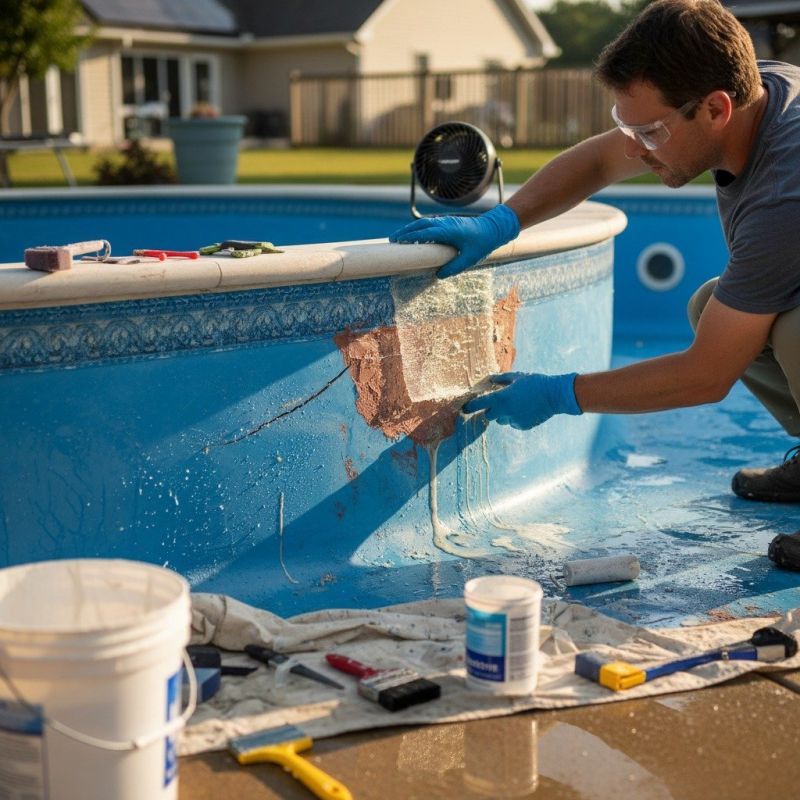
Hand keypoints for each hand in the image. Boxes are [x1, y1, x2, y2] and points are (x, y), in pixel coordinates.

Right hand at [388, 204, 519, 277]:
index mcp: (448, 231)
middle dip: (405, 231)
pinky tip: (416, 235)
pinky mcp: (449, 222)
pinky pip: (430, 223)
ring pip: (424, 222)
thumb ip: (453, 268)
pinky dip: (420, 228)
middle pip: (420, 225)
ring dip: (411, 228)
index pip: (424, 233)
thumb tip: (438, 275)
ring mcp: (447, 221)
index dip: (410, 237)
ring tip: (400, 237)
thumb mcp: (469, 259)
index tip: (398, 242)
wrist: (494, 228)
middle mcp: (445, 224)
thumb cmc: (482, 244)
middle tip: (393, 240)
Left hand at [463, 372, 581, 429]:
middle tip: (500, 403)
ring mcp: (514, 420)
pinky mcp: (522, 426)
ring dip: (504, 415)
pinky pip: (514, 424)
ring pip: (501, 420)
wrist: (555, 395)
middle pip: (489, 415)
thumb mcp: (517, 377)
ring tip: (518, 405)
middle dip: (491, 410)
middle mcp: (505, 411)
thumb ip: (501, 379)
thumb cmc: (535, 382)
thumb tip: (489, 379)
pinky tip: (526, 410)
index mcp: (501, 397)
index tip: (464, 408)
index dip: (470, 407)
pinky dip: (516, 419)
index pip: (479, 404)